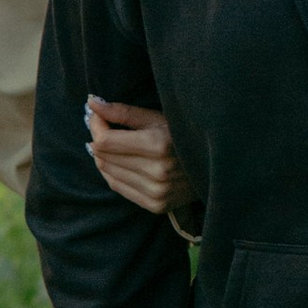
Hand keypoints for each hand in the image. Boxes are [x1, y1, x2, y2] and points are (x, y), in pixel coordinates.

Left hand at [86, 95, 196, 221]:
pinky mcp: (156, 205)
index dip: (95, 126)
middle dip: (98, 138)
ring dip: (103, 156)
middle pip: (104, 157)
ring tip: (112, 143)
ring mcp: (156, 191)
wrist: (215, 167)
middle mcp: (157, 171)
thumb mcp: (158, 118)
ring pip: (107, 172)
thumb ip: (123, 112)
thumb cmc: (184, 136)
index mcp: (158, 145)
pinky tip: (118, 161)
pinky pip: (118, 187)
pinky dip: (112, 172)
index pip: (106, 141)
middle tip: (103, 126)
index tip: (97, 115)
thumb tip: (91, 102)